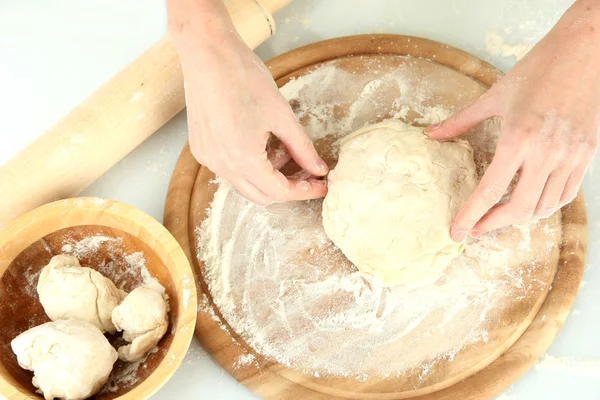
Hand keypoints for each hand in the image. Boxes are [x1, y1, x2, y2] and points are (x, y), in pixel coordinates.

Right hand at [168, 0, 327, 205]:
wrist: (207, 53)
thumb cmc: (243, 78)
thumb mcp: (282, 115)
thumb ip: (302, 147)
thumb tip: (318, 168)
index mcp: (243, 160)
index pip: (280, 192)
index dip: (305, 191)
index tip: (321, 185)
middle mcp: (221, 166)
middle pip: (261, 196)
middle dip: (287, 187)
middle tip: (307, 172)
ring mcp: (208, 158)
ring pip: (244, 183)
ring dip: (267, 175)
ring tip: (282, 148)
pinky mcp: (201, 148)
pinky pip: (229, 169)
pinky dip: (249, 165)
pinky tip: (260, 142)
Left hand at [426, 0, 599, 240]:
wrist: (584, 51)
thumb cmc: (537, 70)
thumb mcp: (493, 96)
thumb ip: (460, 122)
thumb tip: (431, 135)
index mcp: (518, 138)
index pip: (489, 191)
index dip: (470, 217)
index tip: (456, 233)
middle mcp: (546, 152)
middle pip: (518, 210)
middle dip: (492, 226)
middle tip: (474, 229)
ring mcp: (570, 156)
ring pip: (543, 207)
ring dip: (518, 219)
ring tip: (497, 217)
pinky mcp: (586, 155)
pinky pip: (565, 195)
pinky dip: (544, 207)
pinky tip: (529, 204)